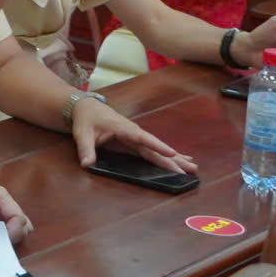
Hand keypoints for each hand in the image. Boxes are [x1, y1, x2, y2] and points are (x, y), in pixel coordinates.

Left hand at [70, 98, 197, 174]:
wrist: (86, 107)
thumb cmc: (85, 119)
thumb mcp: (82, 134)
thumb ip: (85, 149)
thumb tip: (86, 164)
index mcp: (124, 129)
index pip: (143, 139)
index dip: (158, 146)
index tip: (173, 154)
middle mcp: (134, 133)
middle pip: (156, 148)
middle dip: (173, 159)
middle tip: (191, 169)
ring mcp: (136, 137)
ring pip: (158, 150)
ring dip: (175, 159)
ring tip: (193, 167)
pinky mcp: (135, 141)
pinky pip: (152, 150)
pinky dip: (166, 155)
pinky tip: (180, 159)